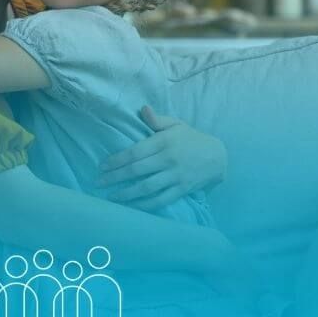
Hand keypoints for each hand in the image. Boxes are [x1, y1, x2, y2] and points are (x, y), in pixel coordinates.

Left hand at [97, 107, 227, 210]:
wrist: (218, 157)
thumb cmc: (192, 139)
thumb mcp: (176, 124)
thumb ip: (157, 120)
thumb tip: (142, 109)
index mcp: (163, 142)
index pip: (135, 152)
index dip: (116, 160)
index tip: (102, 166)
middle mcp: (168, 159)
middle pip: (136, 170)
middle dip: (115, 177)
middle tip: (99, 183)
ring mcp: (175, 176)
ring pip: (146, 187)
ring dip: (126, 194)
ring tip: (111, 197)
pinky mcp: (182, 190)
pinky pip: (160, 199)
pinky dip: (145, 205)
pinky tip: (132, 207)